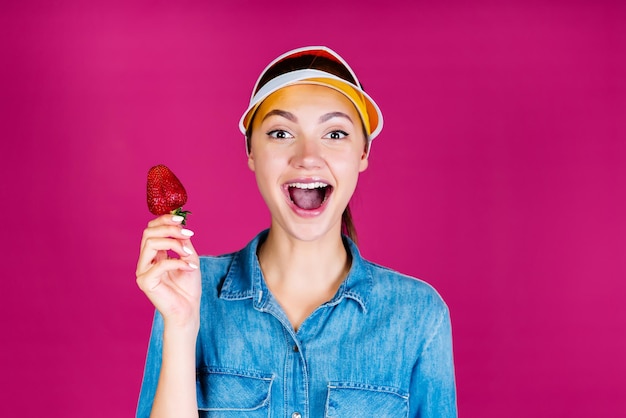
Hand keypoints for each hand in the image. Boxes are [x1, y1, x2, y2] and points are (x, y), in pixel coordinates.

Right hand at [136, 214, 200, 329]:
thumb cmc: (188, 286)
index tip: (181, 219)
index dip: (164, 221)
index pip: (151, 229)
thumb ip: (182, 240)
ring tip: (189, 254)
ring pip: (151, 243)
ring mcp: (142, 271)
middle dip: (169, 229)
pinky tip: (190, 268)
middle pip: (148, 233)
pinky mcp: (145, 282)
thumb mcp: (189, 257)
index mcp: (153, 254)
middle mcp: (145, 261)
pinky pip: (160, 264)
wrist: (188, 310)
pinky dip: (178, 263)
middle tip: (187, 233)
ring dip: (173, 244)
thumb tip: (179, 220)